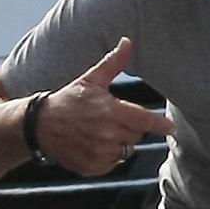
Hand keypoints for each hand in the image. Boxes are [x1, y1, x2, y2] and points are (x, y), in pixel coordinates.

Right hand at [34, 38, 171, 176]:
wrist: (39, 125)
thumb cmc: (68, 100)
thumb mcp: (90, 80)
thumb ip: (113, 63)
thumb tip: (127, 42)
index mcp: (110, 111)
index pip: (145, 121)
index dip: (160, 124)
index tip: (170, 127)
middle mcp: (107, 134)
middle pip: (136, 136)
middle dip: (128, 129)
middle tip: (108, 121)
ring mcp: (99, 152)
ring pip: (125, 151)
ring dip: (117, 144)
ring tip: (98, 134)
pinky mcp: (92, 167)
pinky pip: (112, 164)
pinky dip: (105, 157)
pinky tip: (90, 145)